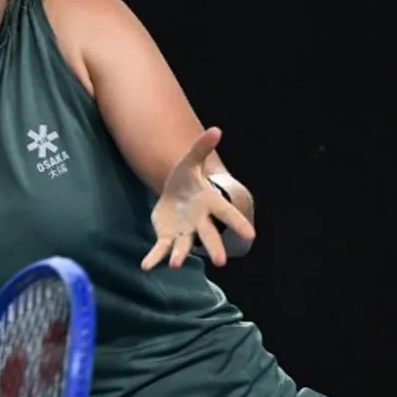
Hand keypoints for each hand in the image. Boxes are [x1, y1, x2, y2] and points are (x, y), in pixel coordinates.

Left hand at [141, 127, 255, 270]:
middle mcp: (200, 222)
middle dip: (215, 248)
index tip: (250, 235)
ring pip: (184, 246)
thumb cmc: (187, 178)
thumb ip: (201, 148)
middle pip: (209, 236)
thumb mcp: (191, 161)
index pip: (227, 214)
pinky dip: (154, 258)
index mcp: (210, 203)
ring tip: (175, 265)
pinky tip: (145, 266)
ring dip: (179, 256)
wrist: (174, 194)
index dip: (238, 224)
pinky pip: (161, 249)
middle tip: (221, 263)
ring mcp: (184, 232)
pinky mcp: (167, 237)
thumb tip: (216, 130)